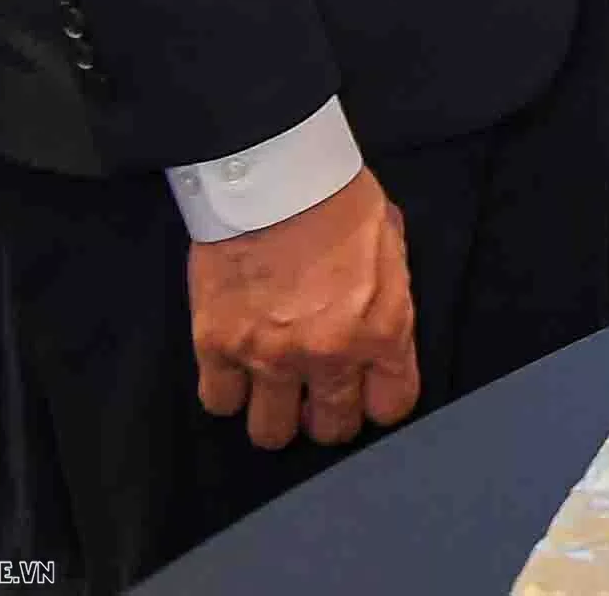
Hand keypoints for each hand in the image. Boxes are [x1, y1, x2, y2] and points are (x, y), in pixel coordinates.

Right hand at [189, 167, 416, 450]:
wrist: (274, 177)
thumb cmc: (341, 201)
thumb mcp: (391, 248)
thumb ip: (386, 302)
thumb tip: (377, 333)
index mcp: (383, 329)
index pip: (391, 405)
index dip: (377, 401)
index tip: (366, 391)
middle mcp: (329, 355)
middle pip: (331, 428)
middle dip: (327, 414)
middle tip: (316, 391)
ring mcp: (269, 356)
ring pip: (270, 432)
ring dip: (274, 413)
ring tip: (273, 386)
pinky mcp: (217, 346)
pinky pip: (219, 402)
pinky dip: (227, 390)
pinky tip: (235, 367)